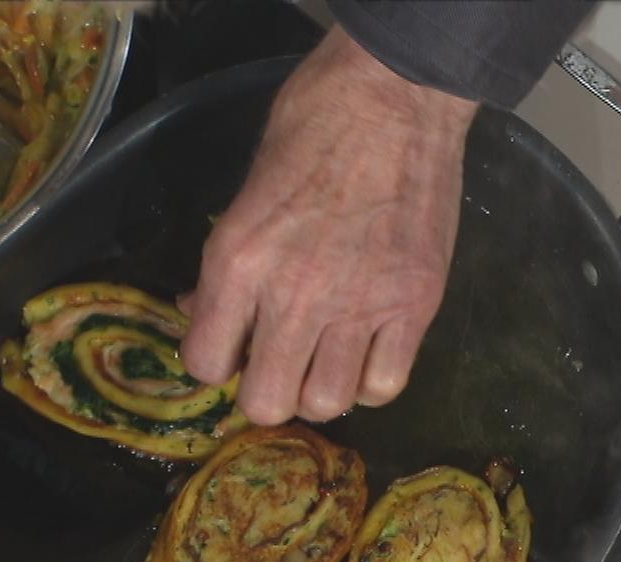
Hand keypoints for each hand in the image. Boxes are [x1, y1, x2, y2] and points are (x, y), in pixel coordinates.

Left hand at [180, 27, 476, 424]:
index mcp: (239, 260)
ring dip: (319, 390)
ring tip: (325, 361)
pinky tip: (367, 354)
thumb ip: (228, 264)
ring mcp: (361, 305)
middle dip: (265, 392)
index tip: (233, 348)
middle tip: (278, 366)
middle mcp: (295, 295)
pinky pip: (387, 383)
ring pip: (327, 402)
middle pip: (266, 403)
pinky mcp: (415, 306)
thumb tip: (206, 308)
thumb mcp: (246, 192)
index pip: (205, 363)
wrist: (396, 100)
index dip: (216, 363)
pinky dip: (372, 380)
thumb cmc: (313, 126)